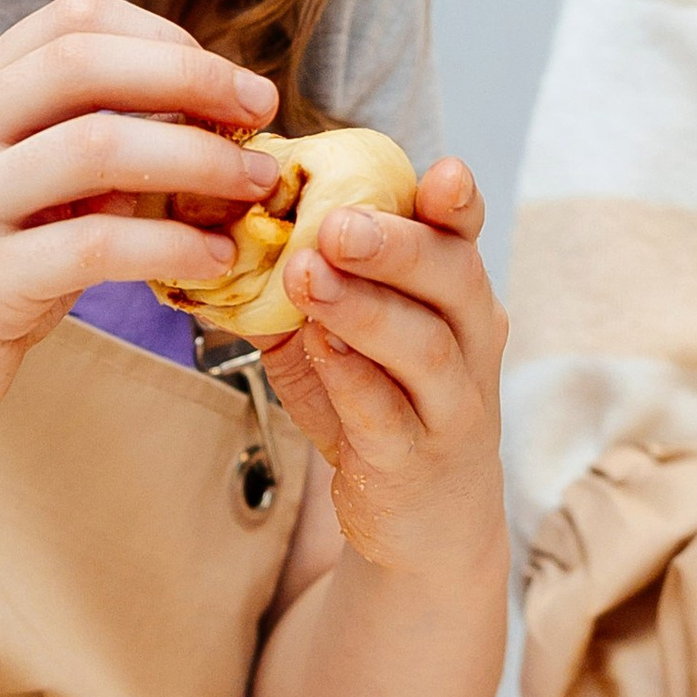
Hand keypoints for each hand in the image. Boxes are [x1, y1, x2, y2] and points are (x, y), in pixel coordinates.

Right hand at [0, 0, 280, 466]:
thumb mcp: (5, 195)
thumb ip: (77, 154)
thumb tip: (197, 127)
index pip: (73, 21)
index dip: (165, 36)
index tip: (225, 78)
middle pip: (85, 62)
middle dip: (193, 77)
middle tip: (261, 110)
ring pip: (98, 146)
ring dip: (197, 159)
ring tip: (253, 184)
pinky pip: (94, 246)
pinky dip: (172, 246)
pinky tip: (213, 258)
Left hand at [260, 156, 508, 592]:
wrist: (424, 524)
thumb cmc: (379, 409)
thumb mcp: (345, 337)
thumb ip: (306, 285)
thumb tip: (227, 223)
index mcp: (455, 298)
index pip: (464, 239)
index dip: (457, 204)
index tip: (444, 173)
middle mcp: (469, 344)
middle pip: (453, 280)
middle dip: (395, 245)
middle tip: (337, 224)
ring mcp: (449, 407)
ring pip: (425, 347)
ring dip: (364, 307)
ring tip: (308, 275)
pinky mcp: (414, 463)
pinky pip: (388, 417)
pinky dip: (353, 379)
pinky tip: (318, 349)